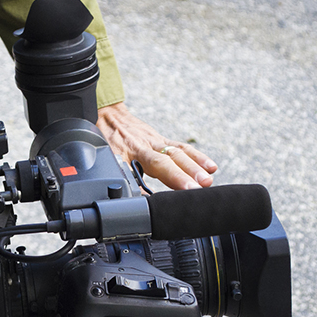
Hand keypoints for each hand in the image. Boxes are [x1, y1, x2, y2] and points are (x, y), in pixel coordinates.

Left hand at [96, 102, 217, 190]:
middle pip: (170, 159)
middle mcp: (147, 145)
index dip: (170, 177)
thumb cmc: (105, 139)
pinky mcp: (162, 140)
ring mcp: (156, 141)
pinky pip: (182, 147)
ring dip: (195, 166)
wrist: (107, 115)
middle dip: (186, 174)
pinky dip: (197, 156)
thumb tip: (134, 201)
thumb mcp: (106, 159)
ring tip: (209, 180)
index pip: (155, 164)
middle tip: (200, 187)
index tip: (181, 191)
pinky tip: (211, 167)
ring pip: (179, 152)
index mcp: (131, 151)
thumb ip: (120, 178)